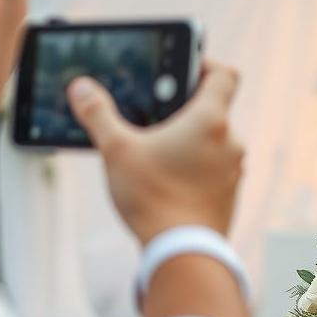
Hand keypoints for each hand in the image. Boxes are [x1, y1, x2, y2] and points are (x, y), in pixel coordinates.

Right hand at [67, 62, 243, 242]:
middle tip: (154, 116)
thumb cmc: (153, 198)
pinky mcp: (230, 194)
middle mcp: (231, 141)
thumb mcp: (116, 150)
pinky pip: (214, 169)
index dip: (205, 64)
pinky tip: (167, 180)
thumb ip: (98, 114)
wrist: (183, 252)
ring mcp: (234, 169)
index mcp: (211, 120)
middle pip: (214, 109)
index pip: (224, 74)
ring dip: (190, 141)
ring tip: (156, 151)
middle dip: (185, 110)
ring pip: (214, 142)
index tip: (182, 68)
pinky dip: (195, 168)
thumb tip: (81, 87)